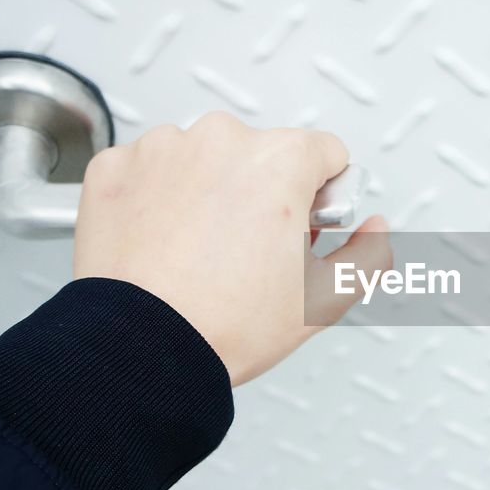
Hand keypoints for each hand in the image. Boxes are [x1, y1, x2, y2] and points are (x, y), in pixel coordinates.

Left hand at [73, 111, 390, 385]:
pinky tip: (164, 243)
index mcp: (280, 161)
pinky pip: (149, 171)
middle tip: (250, 251)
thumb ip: (367, 252)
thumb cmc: (225, 325)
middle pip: (261, 155)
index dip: (322, 197)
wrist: (141, 348)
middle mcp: (220, 141)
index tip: (303, 228)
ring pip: (203, 159)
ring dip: (207, 192)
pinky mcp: (116, 168)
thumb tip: (373, 228)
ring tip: (201, 251)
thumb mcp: (324, 299)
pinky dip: (156, 199)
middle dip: (262, 193)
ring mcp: (162, 150)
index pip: (325, 153)